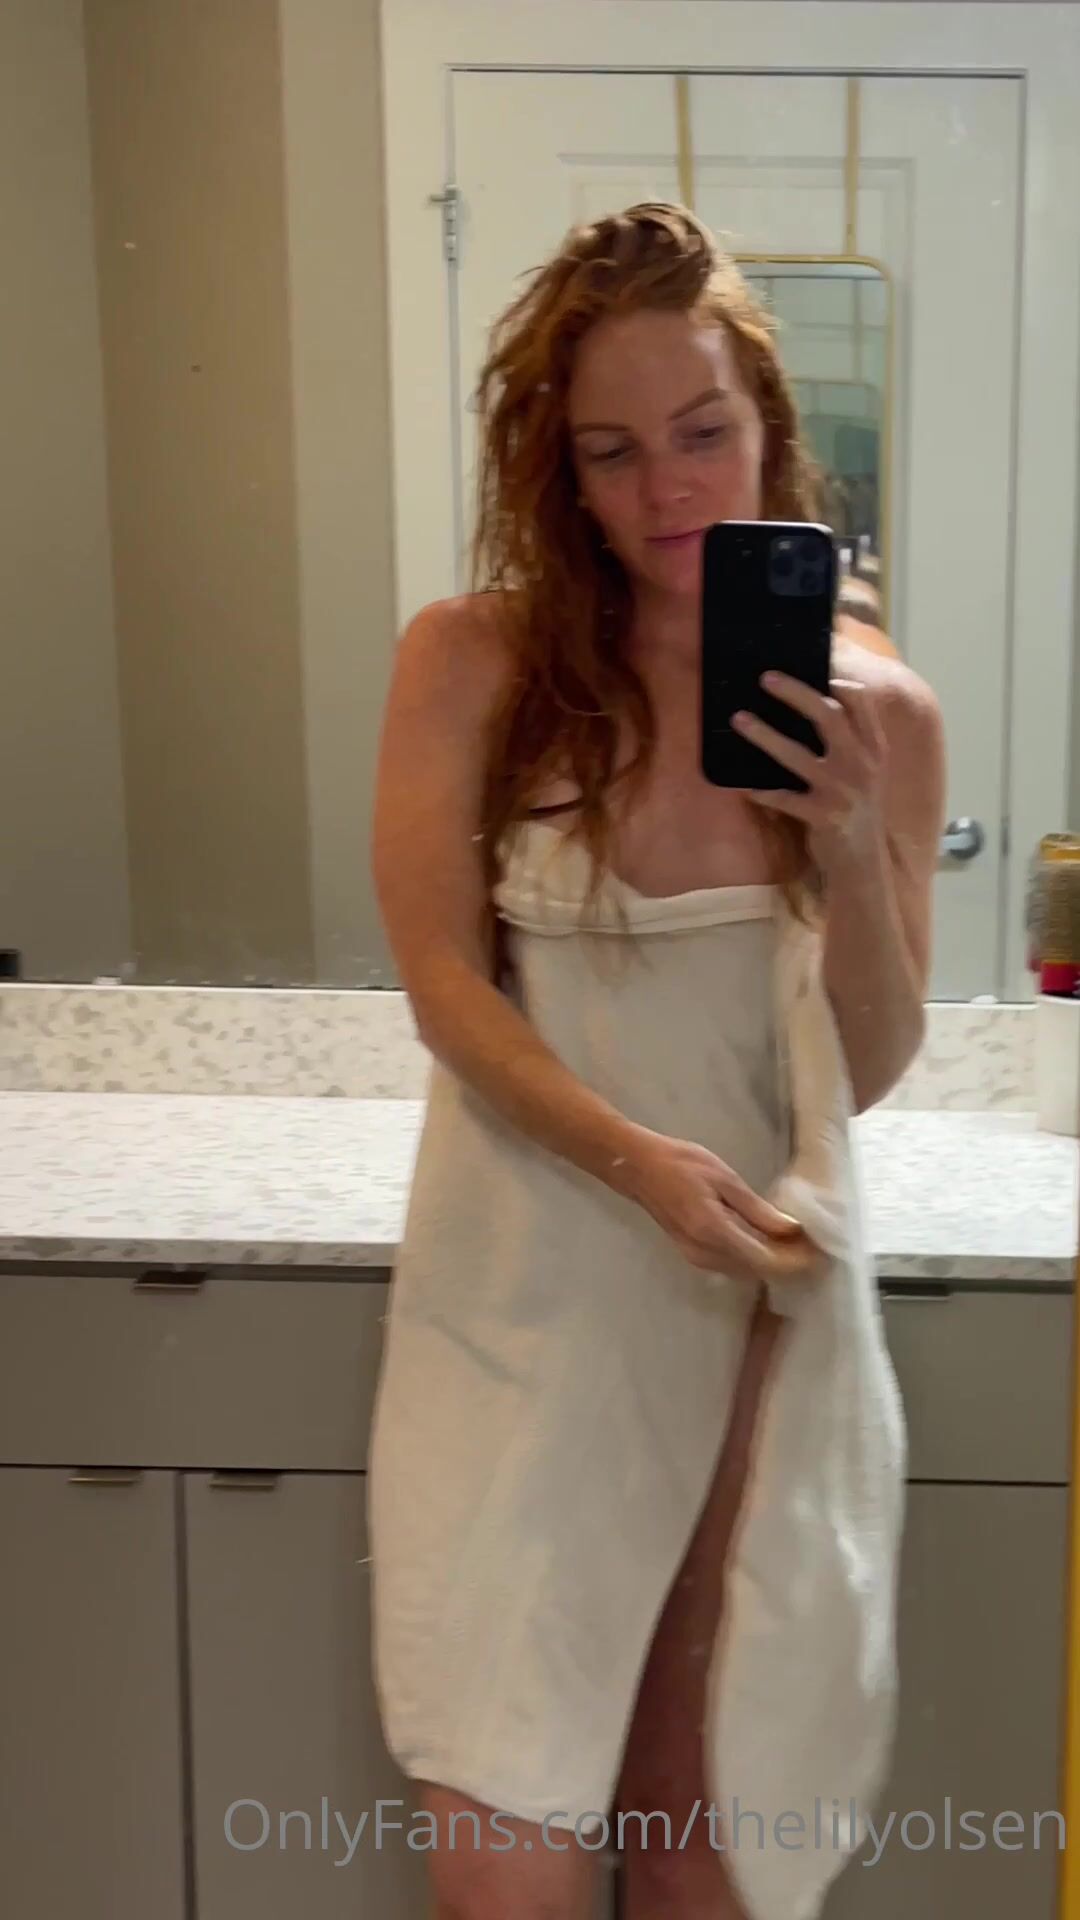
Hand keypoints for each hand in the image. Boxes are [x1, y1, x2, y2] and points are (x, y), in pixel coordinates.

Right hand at [622, 1129, 825, 1285]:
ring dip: (774, 1263)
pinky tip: (770, 1243)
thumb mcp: (724, 1178)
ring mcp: (698, 1258)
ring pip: (747, 1271)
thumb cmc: (681, 1164)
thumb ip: (757, 1209)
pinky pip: (734, 1265)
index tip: (820, 1252)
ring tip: (799, 1245)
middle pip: (759, 1272)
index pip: (766, 1261)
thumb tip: (792, 1229)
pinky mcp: (695, 1255)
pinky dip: (757, 1258)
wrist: (639, 1168)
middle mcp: (706, 1255)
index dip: (796, 1261)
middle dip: (790, 1264)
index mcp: (715, 1233)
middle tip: (816, 1247)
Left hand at [731, 669, 887, 874]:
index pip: (861, 703)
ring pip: (797, 755)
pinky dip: (761, 790)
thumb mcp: (865, 772)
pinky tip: (740, 784)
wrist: (863, 863)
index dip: (838, 682)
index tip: (816, 667)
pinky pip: (783, 798)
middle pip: (828, 717)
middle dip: (795, 693)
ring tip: (738, 719)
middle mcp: (861, 765)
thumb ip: (851, 741)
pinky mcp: (823, 817)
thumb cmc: (857, 810)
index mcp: (874, 749)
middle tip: (765, 678)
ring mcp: (842, 791)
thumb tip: (818, 702)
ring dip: (764, 735)